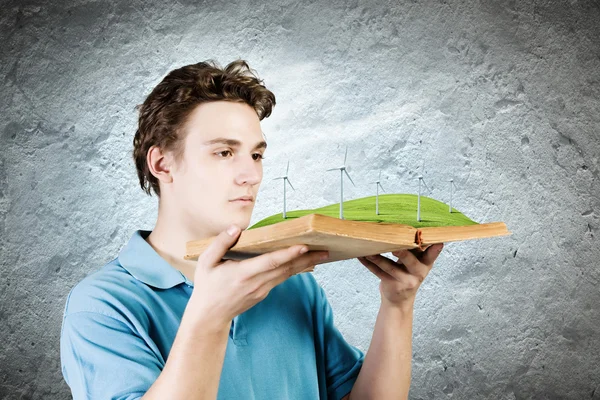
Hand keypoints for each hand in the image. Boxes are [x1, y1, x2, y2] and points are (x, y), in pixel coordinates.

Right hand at [190, 224, 328, 329]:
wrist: (210, 316)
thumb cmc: (207, 288)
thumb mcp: (206, 262)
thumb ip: (220, 244)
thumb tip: (235, 228)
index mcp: (243, 273)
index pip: (271, 262)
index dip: (288, 254)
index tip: (304, 246)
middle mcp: (257, 282)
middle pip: (286, 268)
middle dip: (307, 258)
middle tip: (325, 249)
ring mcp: (262, 289)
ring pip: (287, 274)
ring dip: (305, 264)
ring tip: (321, 254)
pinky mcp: (264, 293)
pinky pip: (282, 278)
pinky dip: (294, 270)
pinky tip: (305, 263)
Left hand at [357, 243, 443, 307]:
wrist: (399, 300)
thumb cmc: (409, 274)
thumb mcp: (418, 264)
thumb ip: (418, 250)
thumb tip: (412, 227)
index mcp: (426, 265)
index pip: (432, 256)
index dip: (435, 250)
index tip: (438, 242)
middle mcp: (417, 273)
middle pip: (411, 262)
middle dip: (404, 254)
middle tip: (396, 246)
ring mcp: (404, 281)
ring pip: (389, 267)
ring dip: (378, 258)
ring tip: (369, 250)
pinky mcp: (391, 285)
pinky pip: (378, 272)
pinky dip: (368, 263)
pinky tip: (361, 255)